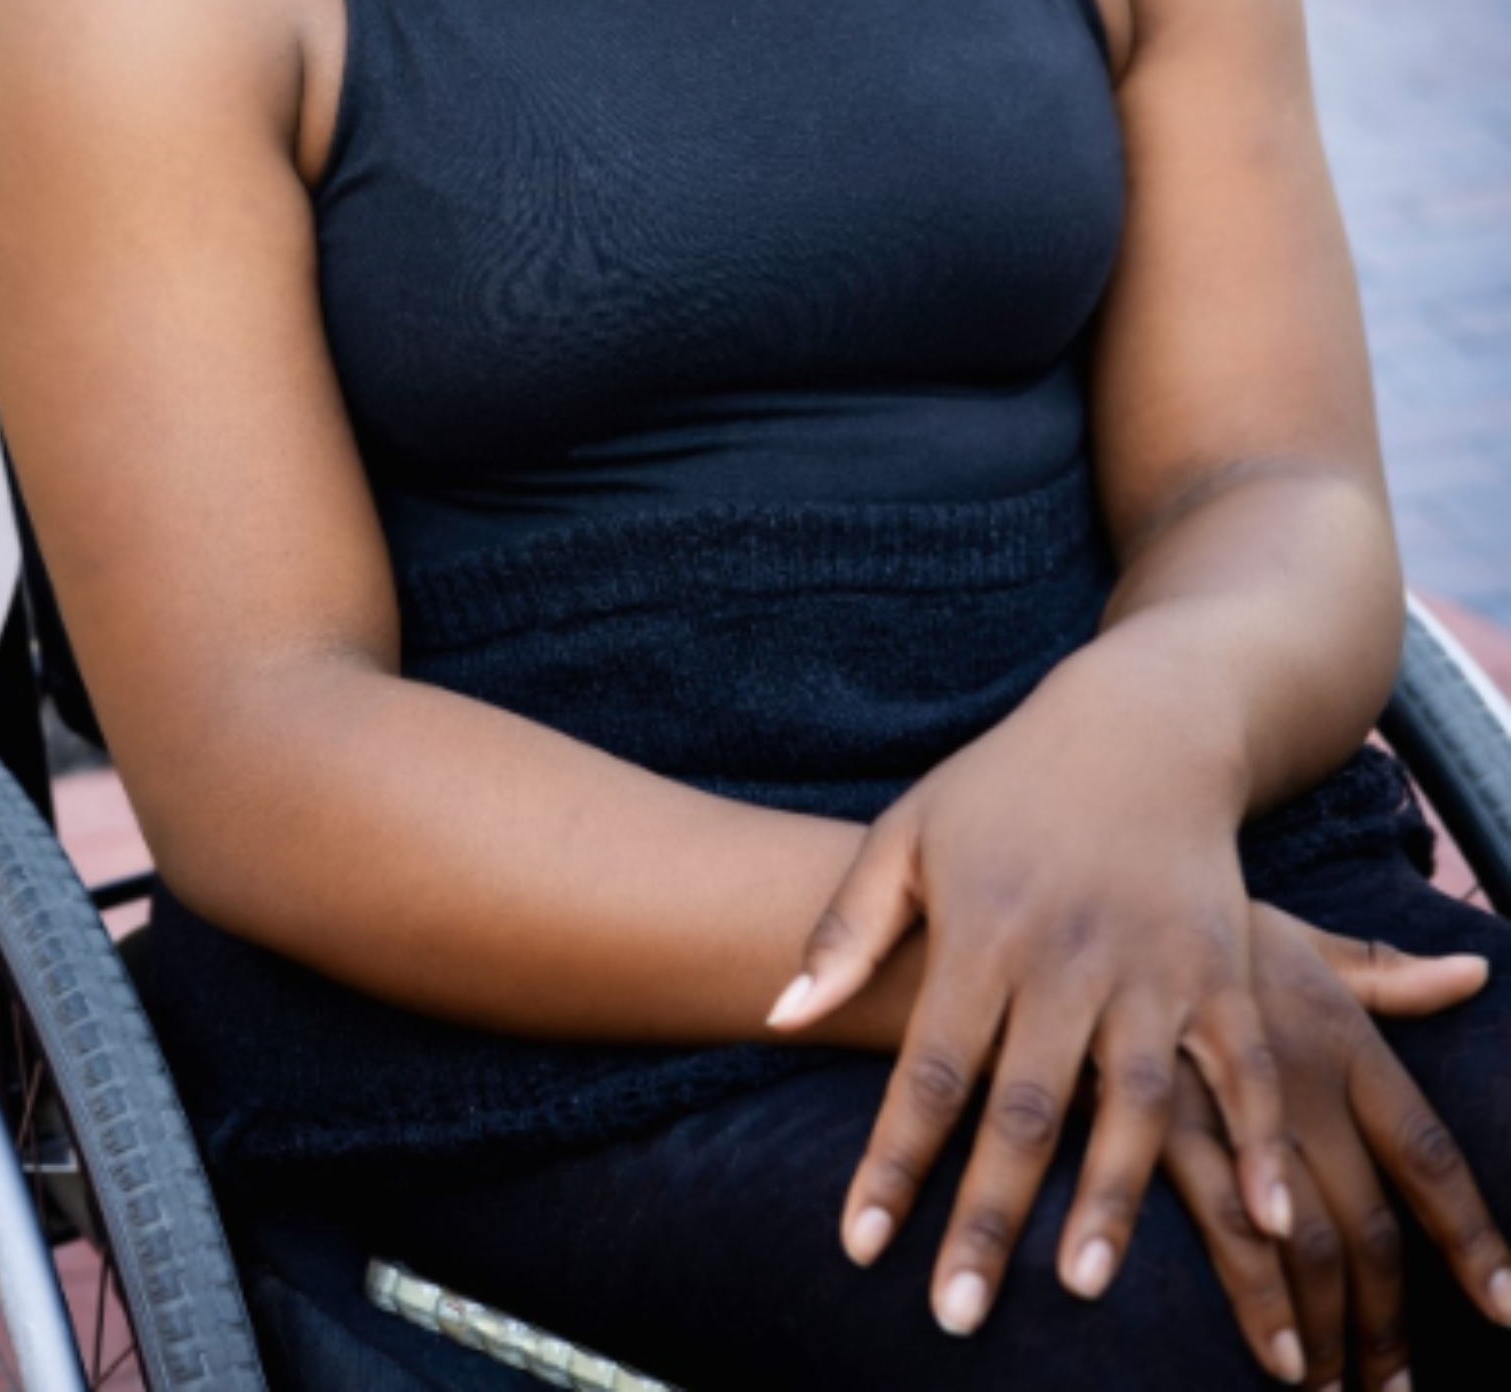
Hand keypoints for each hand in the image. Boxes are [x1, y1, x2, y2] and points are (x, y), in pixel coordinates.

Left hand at [767, 658, 1294, 1337]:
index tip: (859, 1245)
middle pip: (1023, 1103)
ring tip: (1077, 1285)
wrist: (1139, 723)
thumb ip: (845, 927)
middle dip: (987, 1212)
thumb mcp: (909, 833)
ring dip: (1108, 1196)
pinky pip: (1242, 1066)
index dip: (893, 1159)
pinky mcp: (1223, 965)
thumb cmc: (1004, 787)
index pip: (928, 1065)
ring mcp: (1153, 963)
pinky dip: (1255, 1142)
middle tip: (956, 1313)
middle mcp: (1068, 954)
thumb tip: (777, 1016)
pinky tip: (1260, 1221)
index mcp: (983, 928)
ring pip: (1132, 1098)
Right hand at [1162, 906, 1510, 1386]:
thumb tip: (1473, 974)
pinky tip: (1277, 1357)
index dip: (1472, 1237)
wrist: (1095, 874)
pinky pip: (1228, 1229)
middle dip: (1389, 1325)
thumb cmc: (1198, 915)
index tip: (1510, 1308)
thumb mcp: (1297, 938)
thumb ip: (1383, 975)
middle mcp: (1306, 1081)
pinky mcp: (1167, 1122)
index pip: (1428, 1154)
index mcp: (1344, 1039)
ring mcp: (1238, 1106)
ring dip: (1329, 1335)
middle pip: (1371, 1226)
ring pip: (1309, 1246)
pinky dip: (1259, 1301)